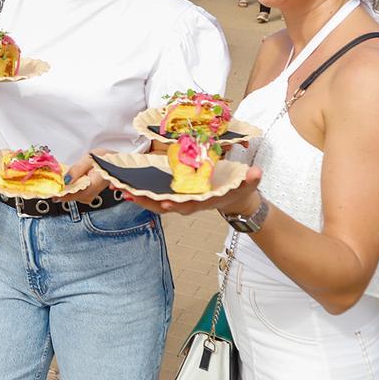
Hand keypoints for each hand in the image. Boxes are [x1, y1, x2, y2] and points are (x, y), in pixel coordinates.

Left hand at [54, 153, 109, 203]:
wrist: (115, 162)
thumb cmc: (105, 159)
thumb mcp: (89, 159)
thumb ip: (77, 170)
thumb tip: (65, 180)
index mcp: (93, 185)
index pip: (73, 194)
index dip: (61, 194)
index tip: (50, 192)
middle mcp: (92, 193)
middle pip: (72, 197)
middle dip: (61, 192)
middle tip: (50, 188)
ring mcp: (91, 195)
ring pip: (73, 196)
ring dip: (64, 191)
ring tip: (56, 185)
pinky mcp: (89, 193)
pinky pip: (76, 194)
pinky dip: (69, 190)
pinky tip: (65, 185)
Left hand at [126, 166, 263, 216]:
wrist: (235, 197)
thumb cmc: (239, 189)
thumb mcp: (247, 184)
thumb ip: (251, 179)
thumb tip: (256, 173)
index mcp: (204, 201)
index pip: (190, 205)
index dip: (178, 205)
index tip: (167, 203)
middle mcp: (189, 203)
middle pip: (165, 206)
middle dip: (147, 202)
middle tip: (129, 194)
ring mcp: (180, 200)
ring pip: (156, 203)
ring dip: (139, 198)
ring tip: (122, 189)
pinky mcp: (174, 195)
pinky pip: (155, 197)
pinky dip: (142, 193)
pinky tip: (128, 187)